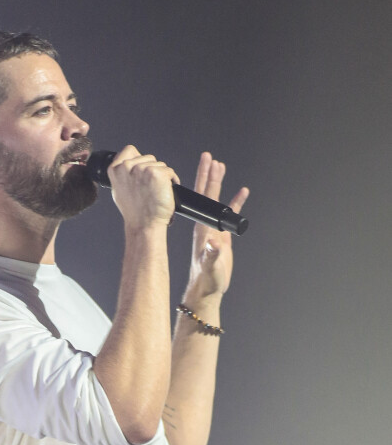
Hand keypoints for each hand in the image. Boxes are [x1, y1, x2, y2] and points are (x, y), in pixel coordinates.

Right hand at [108, 145, 179, 229]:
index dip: (139, 159)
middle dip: (152, 170)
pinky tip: (165, 191)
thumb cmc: (133, 211)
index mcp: (115, 169)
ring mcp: (142, 169)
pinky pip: (169, 171)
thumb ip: (123, 174)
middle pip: (148, 157)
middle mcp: (127, 167)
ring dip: (162, 176)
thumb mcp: (118, 189)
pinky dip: (171, 180)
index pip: (129, 150)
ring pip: (159, 164)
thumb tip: (130, 165)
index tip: (142, 173)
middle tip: (150, 188)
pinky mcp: (157, 174)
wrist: (144, 224)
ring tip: (156, 191)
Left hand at [184, 152, 248, 304]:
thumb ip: (212, 255)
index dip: (207, 178)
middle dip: (208, 174)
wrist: (206, 288)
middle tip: (209, 156)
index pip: (204, 197)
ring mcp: (212, 227)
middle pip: (206, 193)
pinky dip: (235, 202)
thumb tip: (214, 243)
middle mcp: (205, 223)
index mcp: (202, 226)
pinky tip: (242, 192)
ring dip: (218, 183)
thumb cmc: (206, 279)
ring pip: (216, 200)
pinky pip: (228, 214)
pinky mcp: (221, 235)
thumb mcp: (210, 267)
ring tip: (220, 166)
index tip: (208, 162)